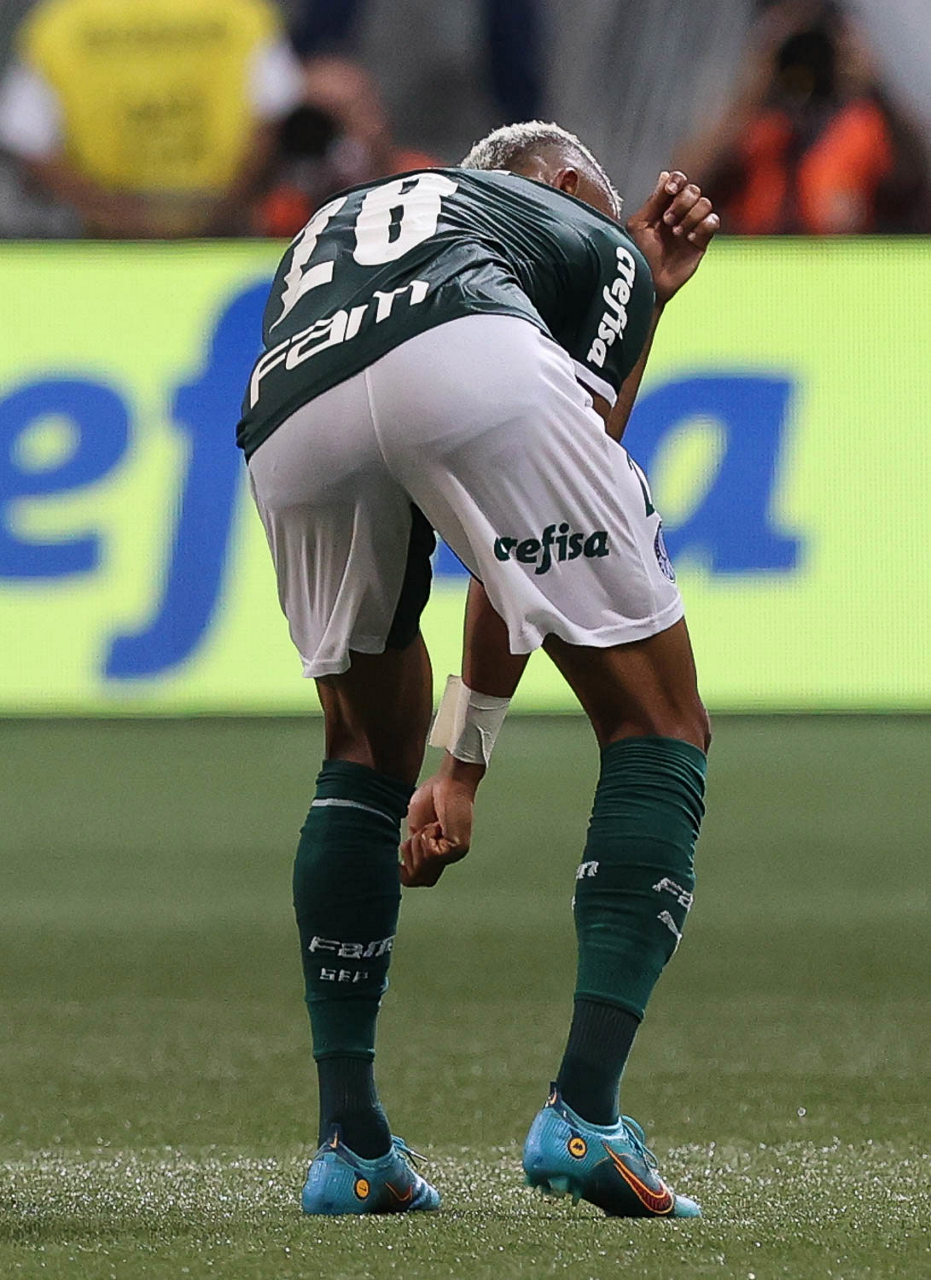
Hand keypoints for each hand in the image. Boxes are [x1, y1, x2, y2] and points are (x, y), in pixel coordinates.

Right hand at [400, 758, 481, 887]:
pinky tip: (436, 823)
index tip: (398, 863)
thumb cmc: (433, 797)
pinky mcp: (457, 847)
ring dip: (418, 842)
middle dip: (410, 857)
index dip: (406, 875)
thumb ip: (412, 847)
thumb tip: (400, 869)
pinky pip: (430, 853)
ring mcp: (455, 854)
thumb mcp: (415, 827)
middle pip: (420, 878)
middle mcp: (449, 857)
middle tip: (414, 836)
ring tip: (428, 825)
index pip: (422, 879)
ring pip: (423, 865)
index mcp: (439, 852)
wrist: (450, 781)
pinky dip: (426, 836)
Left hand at [626, 171, 719, 305]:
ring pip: (705, 204)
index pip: (679, 182)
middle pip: (693, 190)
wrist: (648, 283)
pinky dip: (703, 226)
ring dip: (690, 216)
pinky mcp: (702, 241)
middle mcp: (680, 213)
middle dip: (681, 203)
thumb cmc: (638, 256)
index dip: (678, 181)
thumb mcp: (640, 225)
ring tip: (676, 233)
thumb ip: (654, 201)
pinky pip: (713, 222)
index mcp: (663, 206)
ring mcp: (692, 226)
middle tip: (667, 221)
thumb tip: (665, 175)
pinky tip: (690, 238)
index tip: (670, 190)